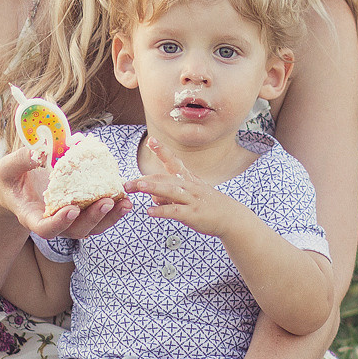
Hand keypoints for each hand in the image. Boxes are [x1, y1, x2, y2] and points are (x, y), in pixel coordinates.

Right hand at [0, 146, 126, 238]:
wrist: (19, 189)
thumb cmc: (12, 180)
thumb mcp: (7, 168)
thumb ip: (20, 161)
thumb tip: (38, 154)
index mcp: (32, 217)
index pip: (45, 229)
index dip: (59, 223)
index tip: (71, 209)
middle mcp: (53, 223)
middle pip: (75, 230)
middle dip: (93, 218)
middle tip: (107, 201)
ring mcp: (69, 221)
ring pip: (92, 227)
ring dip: (110, 217)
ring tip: (125, 203)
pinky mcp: (81, 213)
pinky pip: (100, 217)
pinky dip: (114, 210)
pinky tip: (125, 197)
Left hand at [127, 137, 241, 238]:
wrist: (231, 218)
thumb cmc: (208, 205)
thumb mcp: (190, 195)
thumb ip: (170, 195)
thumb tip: (152, 197)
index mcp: (188, 179)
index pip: (174, 161)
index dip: (162, 151)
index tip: (151, 140)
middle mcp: (189, 186)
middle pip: (165, 178)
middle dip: (145, 179)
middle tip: (126, 182)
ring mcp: (192, 200)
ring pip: (170, 191)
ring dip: (153, 188)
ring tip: (137, 186)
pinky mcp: (193, 214)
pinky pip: (175, 211)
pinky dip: (162, 211)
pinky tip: (149, 212)